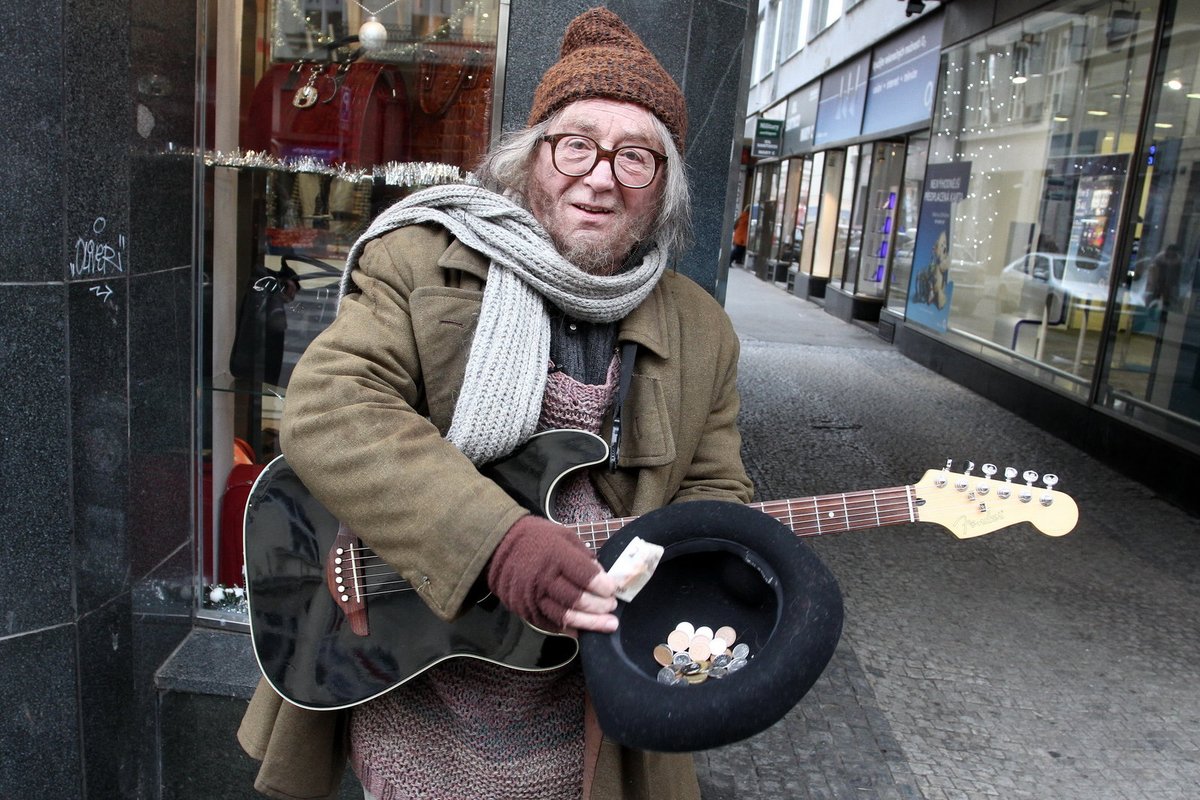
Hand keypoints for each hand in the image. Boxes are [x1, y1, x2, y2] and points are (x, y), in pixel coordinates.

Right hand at [486, 514, 618, 633]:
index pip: (584, 575)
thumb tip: (603, 578)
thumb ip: (584, 557)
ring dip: (589, 623)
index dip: (603, 586)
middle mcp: (542, 577)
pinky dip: (569, 628)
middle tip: (612, 607)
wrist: (499, 548)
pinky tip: (583, 629)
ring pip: (565, 616)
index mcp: (555, 554)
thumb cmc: (538, 539)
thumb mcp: (563, 536)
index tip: (613, 590)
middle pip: (576, 599)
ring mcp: (532, 597)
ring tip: (607, 625)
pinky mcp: (524, 610)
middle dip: (599, 606)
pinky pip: (550, 624)